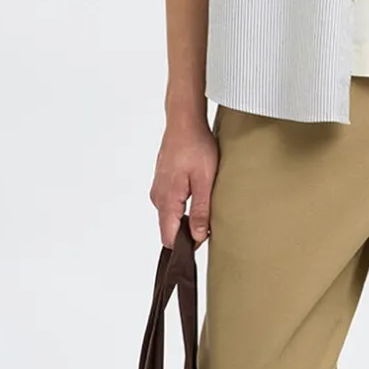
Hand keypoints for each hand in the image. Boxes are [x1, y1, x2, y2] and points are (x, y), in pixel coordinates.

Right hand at [150, 117, 218, 247]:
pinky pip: (171, 204)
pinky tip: (198, 196)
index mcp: (167, 200)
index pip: (168, 238)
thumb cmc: (196, 146)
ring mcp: (159, 190)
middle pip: (169, 228)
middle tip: (210, 224)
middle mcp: (158, 198)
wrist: (184, 122)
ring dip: (187, 217)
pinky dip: (184, 206)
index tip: (202, 243)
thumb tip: (198, 236)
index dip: (185, 246)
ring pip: (171, 216)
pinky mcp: (163, 183)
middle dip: (188, 232)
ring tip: (206, 207)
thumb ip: (201, 210)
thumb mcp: (205, 181)